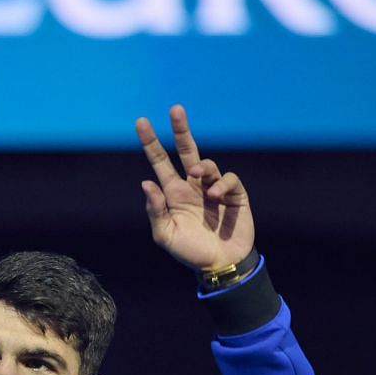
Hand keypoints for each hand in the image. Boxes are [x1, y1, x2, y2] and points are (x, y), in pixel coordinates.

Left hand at [136, 104, 253, 272]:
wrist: (220, 265)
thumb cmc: (190, 252)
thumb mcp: (166, 235)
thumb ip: (156, 210)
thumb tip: (146, 182)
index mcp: (173, 193)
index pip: (159, 161)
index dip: (150, 142)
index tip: (140, 122)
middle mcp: (192, 186)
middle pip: (186, 150)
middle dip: (180, 129)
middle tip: (175, 109)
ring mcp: (214, 188)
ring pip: (207, 164)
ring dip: (202, 167)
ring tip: (197, 177)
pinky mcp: (235, 194)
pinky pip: (229, 179)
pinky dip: (222, 184)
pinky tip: (216, 196)